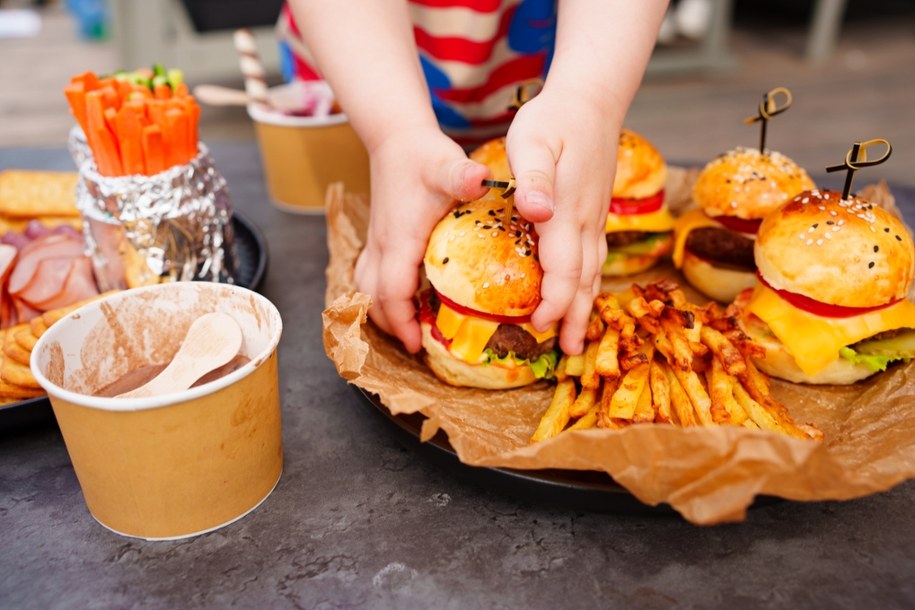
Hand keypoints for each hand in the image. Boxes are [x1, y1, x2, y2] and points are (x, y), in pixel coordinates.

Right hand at [355, 127, 489, 352]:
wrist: (395, 136)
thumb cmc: (422, 154)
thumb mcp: (446, 165)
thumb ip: (463, 175)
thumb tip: (482, 179)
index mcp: (398, 241)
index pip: (391, 293)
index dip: (402, 323)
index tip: (418, 345)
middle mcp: (381, 247)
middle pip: (372, 300)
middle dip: (391, 327)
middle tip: (419, 344)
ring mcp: (376, 243)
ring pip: (365, 290)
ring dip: (382, 312)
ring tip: (408, 328)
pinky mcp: (378, 239)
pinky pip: (369, 277)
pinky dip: (380, 295)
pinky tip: (403, 299)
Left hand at [505, 88, 616, 354]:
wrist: (592, 98)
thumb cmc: (553, 119)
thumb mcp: (531, 140)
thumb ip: (532, 178)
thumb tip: (536, 211)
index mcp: (566, 212)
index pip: (564, 268)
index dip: (554, 301)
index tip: (540, 325)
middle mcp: (585, 222)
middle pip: (584, 280)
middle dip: (574, 317)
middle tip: (568, 352)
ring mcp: (593, 218)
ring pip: (593, 272)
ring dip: (585, 306)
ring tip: (578, 337)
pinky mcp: (593, 212)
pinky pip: (594, 258)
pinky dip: (589, 284)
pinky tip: (583, 293)